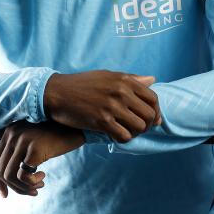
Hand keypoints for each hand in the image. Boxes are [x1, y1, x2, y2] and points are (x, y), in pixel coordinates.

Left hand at [0, 121, 84, 197]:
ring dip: (24, 188)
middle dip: (15, 188)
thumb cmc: (56, 137)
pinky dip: (31, 183)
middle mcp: (13, 134)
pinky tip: (43, 177)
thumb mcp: (33, 143)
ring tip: (38, 187)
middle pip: (1, 171)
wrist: (76, 127)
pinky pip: (23, 176)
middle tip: (31, 192)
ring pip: (10, 176)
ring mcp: (23, 141)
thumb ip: (19, 154)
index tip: (5, 194)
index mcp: (10, 132)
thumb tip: (6, 182)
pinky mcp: (34, 149)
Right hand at [44, 70, 161, 141]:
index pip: (153, 98)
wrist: (57, 92)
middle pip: (149, 114)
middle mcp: (121, 92)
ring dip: (137, 133)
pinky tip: (117, 135)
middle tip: (141, 129)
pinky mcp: (101, 121)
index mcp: (124, 80)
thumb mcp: (108, 75)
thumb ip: (131, 79)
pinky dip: (124, 138)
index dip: (156, 111)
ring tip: (129, 131)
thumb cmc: (83, 83)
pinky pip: (124, 135)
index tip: (154, 119)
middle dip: (149, 125)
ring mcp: (112, 107)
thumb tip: (152, 80)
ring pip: (139, 126)